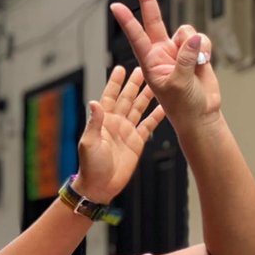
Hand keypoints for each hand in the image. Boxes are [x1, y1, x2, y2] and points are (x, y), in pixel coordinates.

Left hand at [73, 65, 164, 202]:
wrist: (100, 186)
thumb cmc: (90, 167)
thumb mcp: (89, 143)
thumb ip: (94, 122)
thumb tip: (94, 102)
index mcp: (103, 121)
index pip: (109, 96)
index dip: (115, 82)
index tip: (121, 68)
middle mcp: (116, 123)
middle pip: (127, 98)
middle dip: (134, 83)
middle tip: (144, 68)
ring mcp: (127, 131)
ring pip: (139, 108)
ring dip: (147, 95)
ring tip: (157, 81)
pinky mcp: (137, 141)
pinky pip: (148, 125)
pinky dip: (156, 115)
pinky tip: (165, 105)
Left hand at [109, 0, 219, 133]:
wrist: (202, 113)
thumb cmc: (183, 107)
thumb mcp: (178, 85)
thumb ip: (185, 60)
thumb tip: (193, 38)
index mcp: (149, 63)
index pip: (136, 37)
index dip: (127, 21)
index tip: (115, 6)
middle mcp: (160, 53)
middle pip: (154, 21)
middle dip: (149, 1)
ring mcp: (177, 51)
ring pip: (186, 31)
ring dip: (194, 44)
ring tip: (195, 64)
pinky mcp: (194, 51)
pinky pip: (200, 38)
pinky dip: (205, 48)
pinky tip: (204, 62)